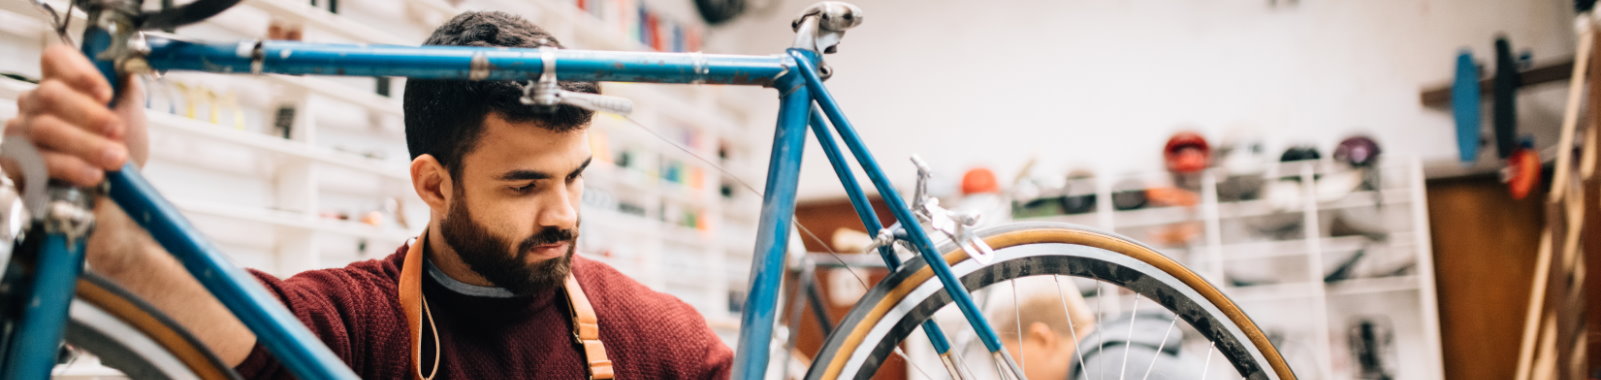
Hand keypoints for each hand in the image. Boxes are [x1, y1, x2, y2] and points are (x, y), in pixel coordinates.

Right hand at [4, 44, 149, 187]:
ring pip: (44, 127)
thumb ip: (126, 88)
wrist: (114, 196)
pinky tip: (93, 176)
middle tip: (118, 132)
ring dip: (86, 144)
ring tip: (115, 160)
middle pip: (50, 93)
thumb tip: (127, 64)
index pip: (55, 58)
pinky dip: (70, 167)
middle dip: (90, 115)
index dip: (79, 72)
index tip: (107, 94)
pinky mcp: (14, 161)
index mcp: (62, 85)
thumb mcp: (130, 115)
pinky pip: (37, 159)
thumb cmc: (119, 151)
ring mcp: (20, 131)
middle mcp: (35, 104)